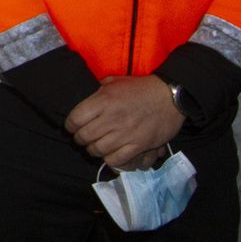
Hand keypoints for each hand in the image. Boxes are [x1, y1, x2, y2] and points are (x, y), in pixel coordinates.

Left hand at [63, 76, 184, 168]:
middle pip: (84, 136)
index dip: (70, 125)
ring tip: (95, 146)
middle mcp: (111, 118)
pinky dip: (110, 159)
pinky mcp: (138, 145)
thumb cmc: (140, 87)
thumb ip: (98, 90)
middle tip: (83, 138)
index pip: (75, 119)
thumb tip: (85, 96)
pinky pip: (116, 159)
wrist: (170, 96)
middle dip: (80, 139)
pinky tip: (110, 154)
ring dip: (93, 150)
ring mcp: (125, 134)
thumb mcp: (115, 82)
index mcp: (103, 101)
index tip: (72, 127)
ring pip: (98, 150)